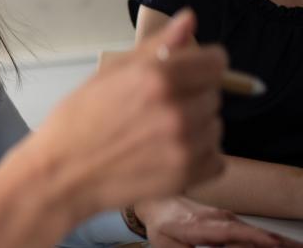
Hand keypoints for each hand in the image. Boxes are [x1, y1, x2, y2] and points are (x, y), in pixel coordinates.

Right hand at [35, 9, 225, 212]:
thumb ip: (155, 47)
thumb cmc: (78, 120)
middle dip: (192, 97)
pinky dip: (197, 158)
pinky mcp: (187, 176)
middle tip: (156, 108)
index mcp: (158, 77)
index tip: (188, 72)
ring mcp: (185, 146)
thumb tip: (189, 19)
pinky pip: (215, 159)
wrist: (62, 173)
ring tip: (158, 134)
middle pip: (214, 94)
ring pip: (214, 126)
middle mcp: (178, 110)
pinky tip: (167, 155)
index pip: (216, 62)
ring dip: (195, 127)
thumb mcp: (110, 73)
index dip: (202, 64)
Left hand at [134, 196, 295, 247]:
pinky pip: (255, 233)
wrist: (160, 204)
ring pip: (256, 233)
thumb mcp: (167, 246)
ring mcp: (227, 218)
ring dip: (279, 242)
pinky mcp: (232, 222)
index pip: (229, 231)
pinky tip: (288, 245)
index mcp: (198, 225)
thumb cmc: (163, 226)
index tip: (274, 243)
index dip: (253, 237)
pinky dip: (273, 239)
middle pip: (250, 234)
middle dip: (273, 243)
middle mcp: (217, 218)